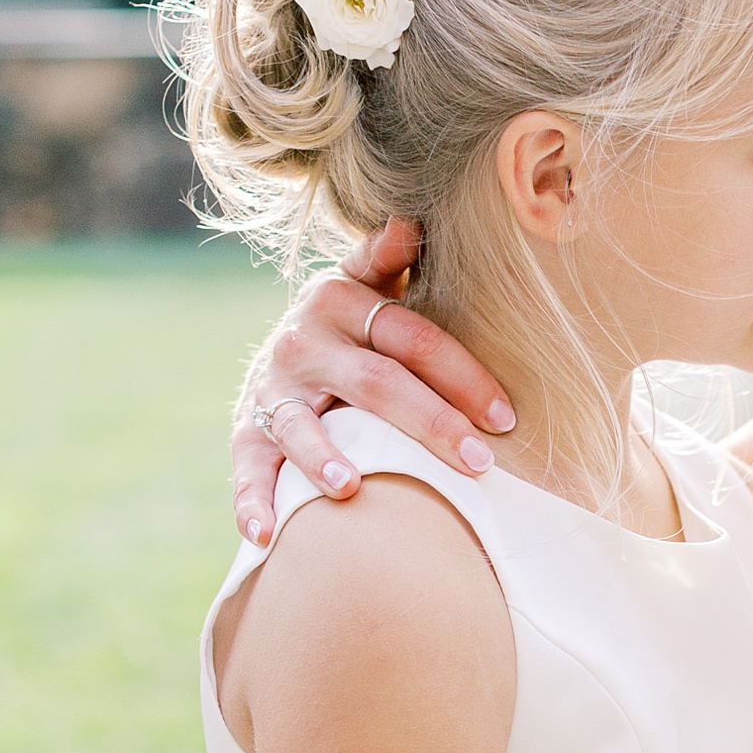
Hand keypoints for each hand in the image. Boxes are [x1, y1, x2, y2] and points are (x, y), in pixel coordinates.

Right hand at [232, 216, 516, 545]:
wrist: (281, 357)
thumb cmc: (353, 329)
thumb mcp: (367, 287)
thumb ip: (388, 260)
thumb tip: (411, 220)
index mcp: (341, 300)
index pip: (413, 338)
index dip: (462, 374)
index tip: (506, 417)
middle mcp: (304, 342)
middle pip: (375, 384)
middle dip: (431, 423)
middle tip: (478, 462)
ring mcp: (272, 389)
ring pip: (301, 425)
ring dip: (321, 458)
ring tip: (349, 488)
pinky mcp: (246, 431)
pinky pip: (247, 467)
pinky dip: (252, 500)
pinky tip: (265, 533)